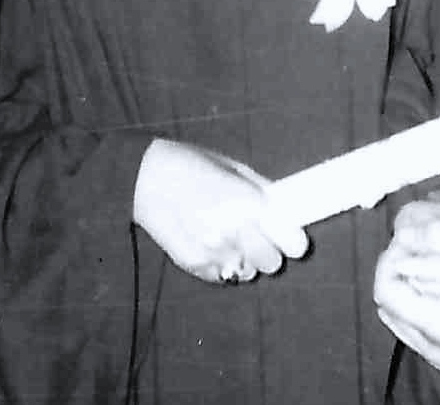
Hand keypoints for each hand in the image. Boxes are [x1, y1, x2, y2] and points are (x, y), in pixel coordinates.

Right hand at [133, 139, 309, 283]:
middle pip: (273, 263)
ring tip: (229, 237)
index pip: (292, 241)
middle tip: (259, 236)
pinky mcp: (195, 266)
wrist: (144, 177)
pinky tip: (210, 243)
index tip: (293, 238)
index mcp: (249, 203)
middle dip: (270, 251)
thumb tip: (287, 208)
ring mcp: (213, 252)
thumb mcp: (235, 169)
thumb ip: (263, 192)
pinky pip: (223, 276)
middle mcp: (234, 232)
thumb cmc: (193, 165)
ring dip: (245, 259)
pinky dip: (222, 265)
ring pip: (248, 272)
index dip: (295, 240)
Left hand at [374, 200, 439, 371]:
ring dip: (414, 274)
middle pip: (394, 295)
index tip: (411, 235)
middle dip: (407, 259)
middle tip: (432, 238)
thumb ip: (433, 234)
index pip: (385, 289)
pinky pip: (415, 318)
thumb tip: (399, 235)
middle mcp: (434, 349)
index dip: (392, 255)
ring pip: (402, 306)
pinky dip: (423, 292)